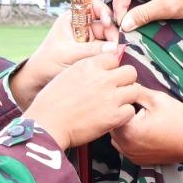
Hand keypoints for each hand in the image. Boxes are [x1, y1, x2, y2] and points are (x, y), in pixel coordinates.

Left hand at [10, 2, 118, 105]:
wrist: (38, 79)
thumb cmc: (47, 62)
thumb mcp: (69, 55)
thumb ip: (92, 50)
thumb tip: (115, 48)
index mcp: (72, 19)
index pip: (92, 5)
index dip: (103, 10)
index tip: (107, 22)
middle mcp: (81, 26)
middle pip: (104, 22)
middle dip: (111, 32)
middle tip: (115, 45)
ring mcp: (87, 39)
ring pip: (107, 36)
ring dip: (112, 44)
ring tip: (113, 55)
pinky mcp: (91, 51)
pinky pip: (105, 49)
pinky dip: (109, 53)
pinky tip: (111, 59)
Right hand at [25, 50, 139, 148]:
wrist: (47, 124)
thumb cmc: (51, 102)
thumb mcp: (67, 75)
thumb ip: (87, 69)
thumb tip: (102, 68)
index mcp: (89, 65)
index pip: (114, 58)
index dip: (112, 68)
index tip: (107, 78)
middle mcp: (103, 78)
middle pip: (130, 72)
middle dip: (126, 81)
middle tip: (117, 92)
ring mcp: (110, 97)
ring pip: (135, 90)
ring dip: (127, 98)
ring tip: (115, 106)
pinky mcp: (113, 116)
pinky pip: (131, 111)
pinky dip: (124, 116)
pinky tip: (112, 118)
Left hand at [109, 88, 182, 170]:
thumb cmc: (179, 122)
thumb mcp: (158, 100)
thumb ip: (137, 91)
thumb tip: (125, 84)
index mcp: (128, 130)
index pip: (112, 111)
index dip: (120, 101)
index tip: (129, 97)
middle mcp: (125, 146)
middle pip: (112, 125)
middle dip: (120, 114)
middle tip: (134, 106)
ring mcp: (130, 155)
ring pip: (116, 137)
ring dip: (123, 127)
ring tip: (138, 119)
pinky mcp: (137, 160)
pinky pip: (124, 147)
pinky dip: (128, 138)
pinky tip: (142, 131)